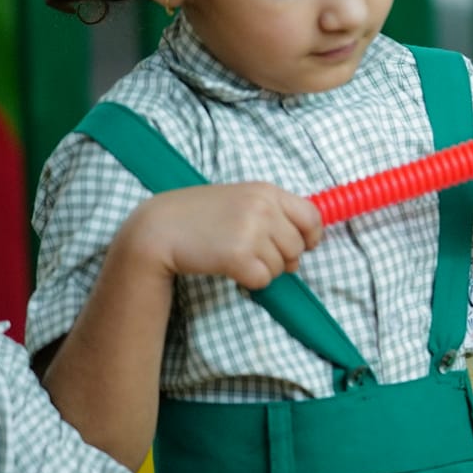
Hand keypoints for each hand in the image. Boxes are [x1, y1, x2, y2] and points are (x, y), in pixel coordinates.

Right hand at [117, 183, 321, 289]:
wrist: (160, 227)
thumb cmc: (200, 215)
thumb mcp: (240, 200)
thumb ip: (273, 214)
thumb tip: (304, 249)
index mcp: (266, 191)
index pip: (312, 216)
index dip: (311, 236)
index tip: (304, 245)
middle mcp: (263, 208)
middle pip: (298, 246)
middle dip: (282, 258)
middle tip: (255, 254)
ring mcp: (251, 231)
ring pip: (281, 266)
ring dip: (263, 269)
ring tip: (237, 256)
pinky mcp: (237, 256)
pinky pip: (263, 280)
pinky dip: (250, 281)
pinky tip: (231, 268)